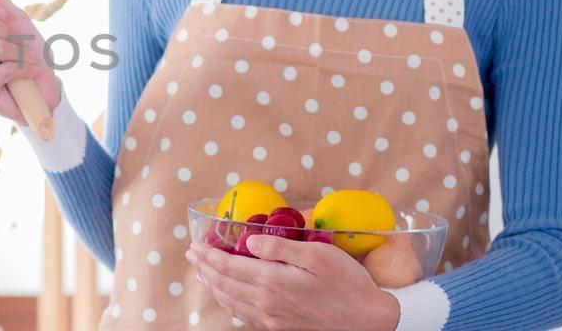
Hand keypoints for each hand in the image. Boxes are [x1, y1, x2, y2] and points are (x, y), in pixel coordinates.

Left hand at [187, 235, 399, 330]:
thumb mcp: (316, 255)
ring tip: (203, 274)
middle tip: (193, 255)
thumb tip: (249, 240)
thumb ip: (279, 246)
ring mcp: (270, 318)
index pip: (228, 266)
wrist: (368, 320)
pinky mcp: (278, 327)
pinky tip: (228, 296)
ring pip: (230, 301)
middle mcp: (265, 302)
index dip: (208, 255)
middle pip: (223, 284)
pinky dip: (229, 302)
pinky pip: (243, 315)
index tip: (196, 244)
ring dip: (213, 285)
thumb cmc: (346, 283)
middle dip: (205, 268)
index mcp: (271, 281)